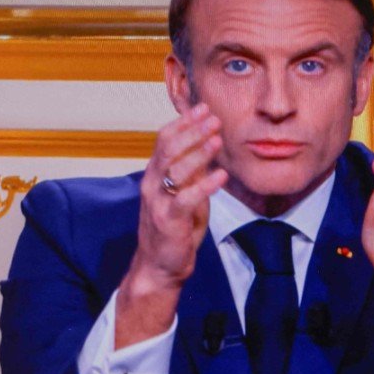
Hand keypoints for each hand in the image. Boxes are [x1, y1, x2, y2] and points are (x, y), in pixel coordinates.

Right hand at [115, 104, 226, 348]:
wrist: (159, 266)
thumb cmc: (174, 226)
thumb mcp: (183, 192)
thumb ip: (191, 169)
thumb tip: (207, 141)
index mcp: (155, 173)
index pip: (164, 138)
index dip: (184, 121)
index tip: (204, 107)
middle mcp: (152, 184)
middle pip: (168, 148)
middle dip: (192, 130)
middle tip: (213, 117)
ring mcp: (158, 202)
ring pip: (175, 169)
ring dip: (198, 153)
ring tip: (217, 139)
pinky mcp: (169, 221)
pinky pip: (186, 199)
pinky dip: (204, 185)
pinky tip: (221, 176)